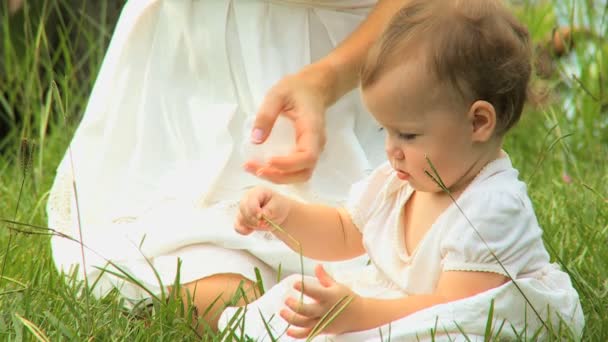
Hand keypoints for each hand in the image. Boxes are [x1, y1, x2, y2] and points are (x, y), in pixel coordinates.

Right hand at [234, 187, 289, 234]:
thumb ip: (269, 210)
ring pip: (241, 218)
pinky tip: (250, 231)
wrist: (278, 213)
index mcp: (257, 191)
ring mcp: (243, 208)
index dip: (254, 210)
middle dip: (253, 219)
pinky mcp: (241, 218)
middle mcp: (248, 198)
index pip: (250, 200)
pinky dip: (243, 230)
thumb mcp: (278, 206)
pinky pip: (237, 225)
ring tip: (262, 224)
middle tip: (263, 223)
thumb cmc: (278, 206)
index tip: (261, 216)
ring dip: (251, 225)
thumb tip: (262, 215)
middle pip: (243, 209)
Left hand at [244, 64, 332, 183]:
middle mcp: (316, 144)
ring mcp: (313, 150)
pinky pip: (296, 170)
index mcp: (312, 130)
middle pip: (304, 172)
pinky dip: (280, 174)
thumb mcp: (277, 94)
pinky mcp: (305, 152)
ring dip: (279, 178)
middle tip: (255, 169)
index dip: (288, 164)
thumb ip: (266, 114)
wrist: (314, 88)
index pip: (307, 156)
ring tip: (255, 170)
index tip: (268, 161)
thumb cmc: (297, 89)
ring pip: (301, 174)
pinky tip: (263, 167)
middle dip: (279, 176)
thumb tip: (255, 141)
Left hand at [281, 264, 360, 338]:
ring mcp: (323, 321)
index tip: (295, 283)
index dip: (304, 288)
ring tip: (282, 312)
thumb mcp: (337, 286)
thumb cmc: (346, 298)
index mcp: (329, 296)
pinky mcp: (322, 329)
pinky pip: (308, 334)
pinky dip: (297, 334)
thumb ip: (324, 277)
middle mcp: (325, 310)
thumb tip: (317, 265)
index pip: (315, 292)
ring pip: (305, 323)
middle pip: (308, 311)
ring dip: (292, 319)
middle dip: (295, 306)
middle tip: (286, 300)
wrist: (359, 316)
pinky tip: (288, 331)